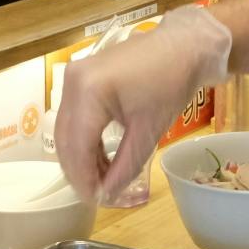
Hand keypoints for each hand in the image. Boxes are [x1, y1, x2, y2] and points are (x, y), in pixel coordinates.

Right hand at [54, 6, 234, 200]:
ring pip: (66, 129)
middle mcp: (72, 82)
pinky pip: (74, 115)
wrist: (183, 47)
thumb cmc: (170, 84)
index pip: (77, 146)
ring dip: (80, 156)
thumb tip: (107, 194)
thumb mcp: (148, 131)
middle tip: (97, 194)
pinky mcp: (80, 76)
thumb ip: (125, 166)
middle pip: (65, 139)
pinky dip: (84, 138)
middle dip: (79, 170)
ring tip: (101, 179)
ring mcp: (73, 76)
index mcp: (89, 92)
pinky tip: (100, 156)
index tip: (96, 201)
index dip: (84, 178)